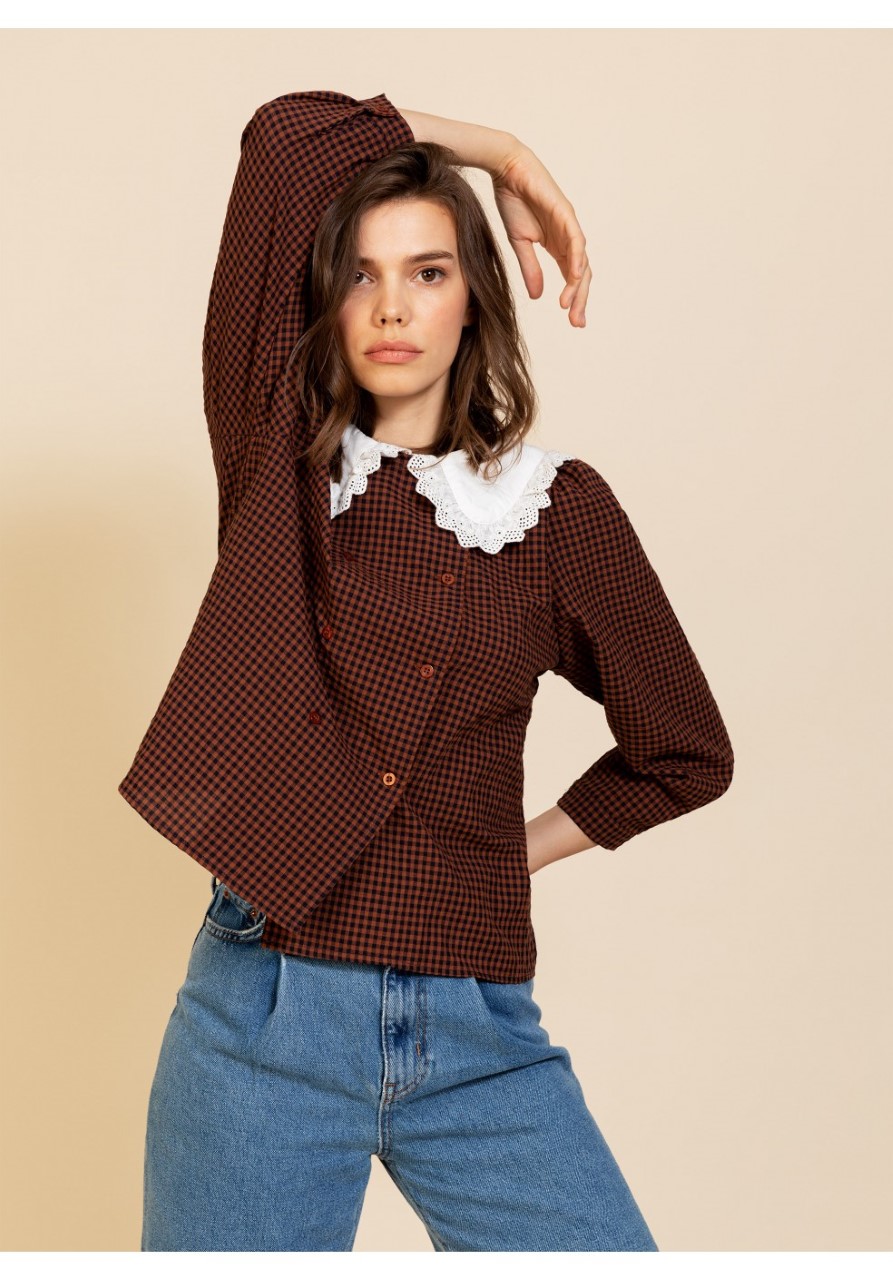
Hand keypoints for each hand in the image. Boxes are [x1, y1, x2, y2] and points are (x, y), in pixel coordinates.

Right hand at [490, 144, 591, 327]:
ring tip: (571, 305)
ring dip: (578, 285)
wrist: (506, 171)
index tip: (571, 319)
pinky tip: (575, 276)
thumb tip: (538, 296)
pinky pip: (576, 240)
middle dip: (580, 299)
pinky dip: (577, 258)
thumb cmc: (513, 202)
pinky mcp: (565, 213)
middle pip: (581, 273)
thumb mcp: (520, 243)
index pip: (571, 277)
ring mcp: (568, 225)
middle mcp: (567, 238)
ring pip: (581, 260)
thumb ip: (531, 268)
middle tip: (577, 322)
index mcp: (557, 246)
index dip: (573, 298)